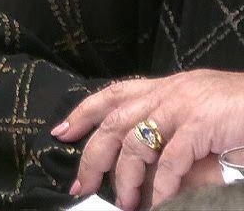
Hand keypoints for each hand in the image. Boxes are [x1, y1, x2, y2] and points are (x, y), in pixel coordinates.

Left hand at [58, 69, 243, 207]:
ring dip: (126, 178)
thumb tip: (141, 157)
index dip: (82, 113)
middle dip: (92, 157)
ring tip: (126, 203)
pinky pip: (170, 160)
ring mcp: (181, 107)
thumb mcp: (197, 107)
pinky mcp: (200, 124)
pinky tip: (157, 202)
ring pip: (135, 144)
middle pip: (113, 124)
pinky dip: (161, 185)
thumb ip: (169, 124)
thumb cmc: (239, 107)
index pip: (112, 95)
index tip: (61, 133)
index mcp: (163, 87)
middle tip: (81, 185)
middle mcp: (166, 93)